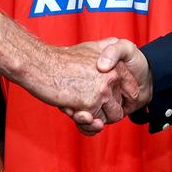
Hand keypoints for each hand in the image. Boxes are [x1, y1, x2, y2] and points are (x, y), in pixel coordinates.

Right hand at [23, 38, 138, 131]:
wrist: (40, 63)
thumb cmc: (62, 58)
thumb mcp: (92, 47)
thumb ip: (109, 50)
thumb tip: (119, 58)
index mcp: (117, 65)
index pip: (131, 92)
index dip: (118, 101)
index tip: (105, 102)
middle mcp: (113, 77)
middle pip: (119, 108)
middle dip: (104, 112)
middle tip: (86, 105)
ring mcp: (102, 91)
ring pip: (108, 119)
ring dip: (94, 119)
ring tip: (78, 108)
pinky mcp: (90, 103)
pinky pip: (94, 124)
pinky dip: (84, 123)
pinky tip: (72, 109)